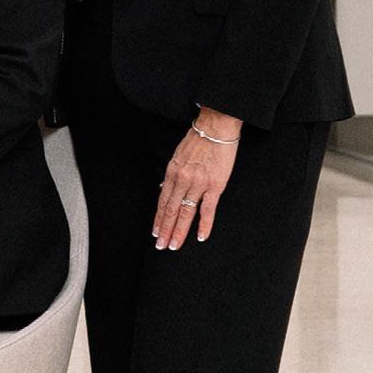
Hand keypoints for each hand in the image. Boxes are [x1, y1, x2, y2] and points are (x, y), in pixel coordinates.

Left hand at [154, 118, 238, 248]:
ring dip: (178, 232)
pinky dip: (204, 225)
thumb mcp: (178, 155)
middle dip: (165, 230)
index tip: (155, 232)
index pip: (162, 202)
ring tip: (174, 246)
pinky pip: (207, 210)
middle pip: (170, 211)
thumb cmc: (199, 138)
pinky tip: (201, 237)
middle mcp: (182, 180)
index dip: (158, 219)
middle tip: (161, 246)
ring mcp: (198, 184)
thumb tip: (165, 188)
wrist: (217, 126)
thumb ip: (173, 173)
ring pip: (185, 213)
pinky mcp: (215, 185)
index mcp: (172, 173)